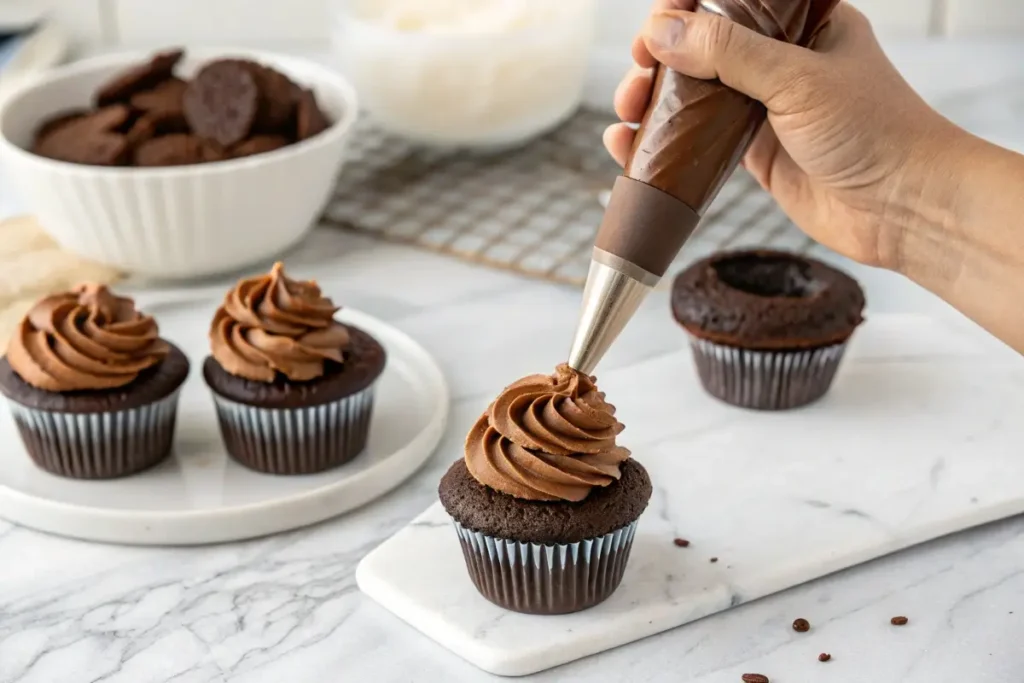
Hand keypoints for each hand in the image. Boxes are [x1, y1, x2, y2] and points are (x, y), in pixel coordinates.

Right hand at [605, 1, 964, 269]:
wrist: (903, 208)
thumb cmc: (875, 131)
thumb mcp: (797, 79)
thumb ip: (728, 52)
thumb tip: (663, 32)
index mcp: (803, 26)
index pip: (731, 2)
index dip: (686, 8)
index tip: (654, 26)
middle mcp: (780, 63)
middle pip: (701, 48)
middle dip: (660, 59)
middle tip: (638, 73)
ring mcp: (764, 109)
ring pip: (693, 96)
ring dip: (653, 102)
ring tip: (627, 113)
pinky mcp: (753, 155)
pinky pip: (697, 142)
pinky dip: (662, 144)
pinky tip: (630, 147)